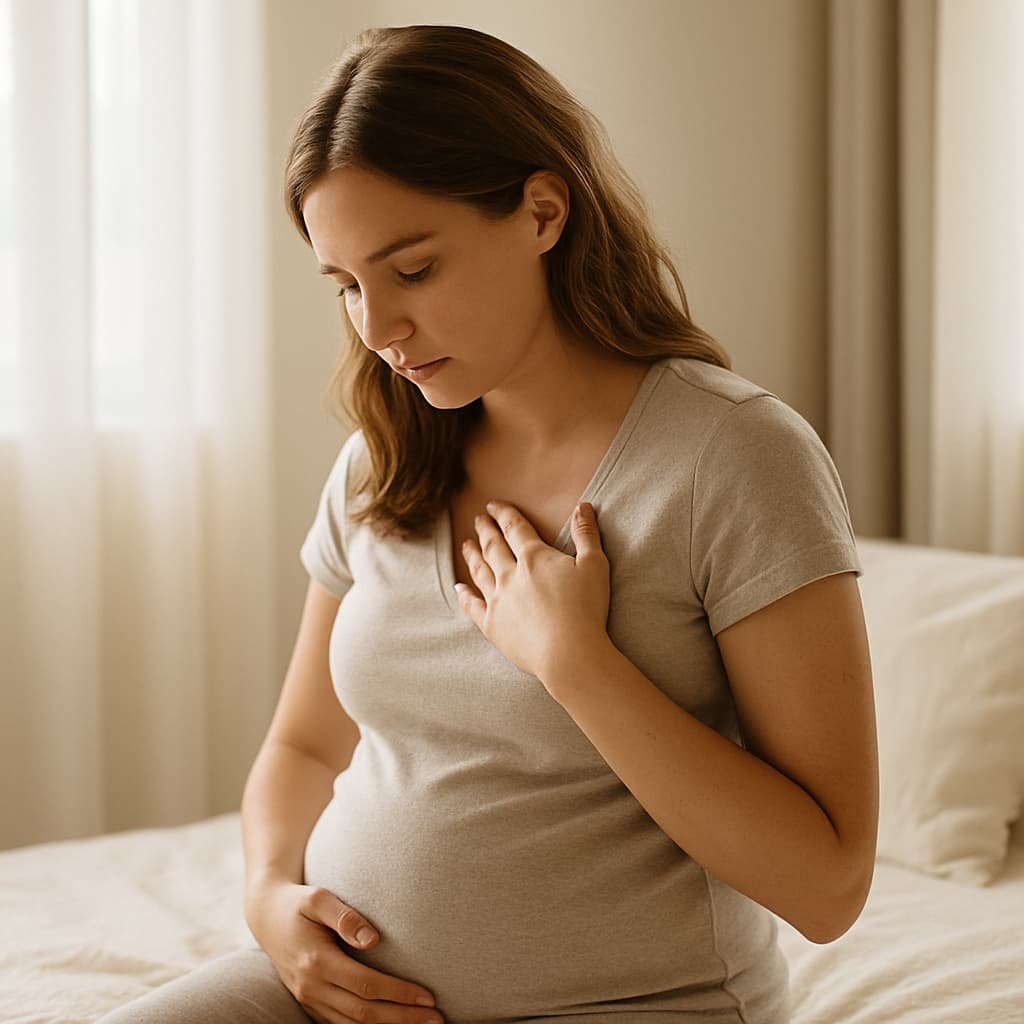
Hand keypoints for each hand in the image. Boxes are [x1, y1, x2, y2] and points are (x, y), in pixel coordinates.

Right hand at [246, 879, 442, 1023]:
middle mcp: (312, 987)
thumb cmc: (298, 902)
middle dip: (403, 1018)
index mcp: (317, 962)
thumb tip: (374, 939)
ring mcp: (309, 999)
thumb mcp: (318, 898)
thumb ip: (346, 917)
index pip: (366, 986)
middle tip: (436, 1018)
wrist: (266, 915)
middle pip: (364, 1014)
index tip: (429, 996)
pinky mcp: (309, 1003)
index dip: (399, 994)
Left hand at [454, 499, 610, 683]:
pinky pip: (473, 605)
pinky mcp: (492, 625)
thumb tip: (583, 506)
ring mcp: (498, 601)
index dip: (503, 513)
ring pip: (479, 572)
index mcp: (534, 557)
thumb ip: (586, 534)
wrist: (569, 654)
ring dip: (472, 555)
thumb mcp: (594, 565)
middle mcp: (510, 575)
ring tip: (467, 545)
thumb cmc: (586, 610)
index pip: (514, 528)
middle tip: (478, 519)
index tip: (493, 505)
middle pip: (493, 547)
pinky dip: (464, 595)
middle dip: (485, 530)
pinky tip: (459, 588)